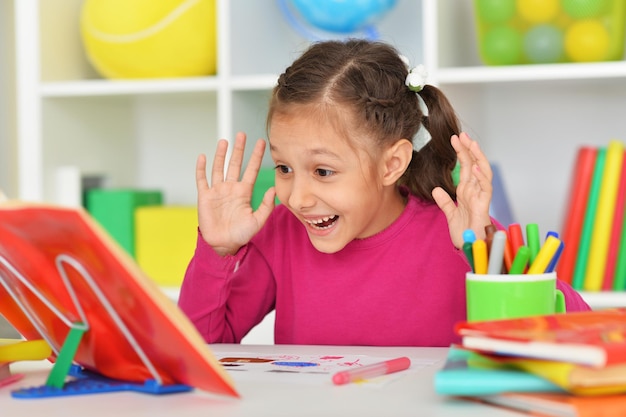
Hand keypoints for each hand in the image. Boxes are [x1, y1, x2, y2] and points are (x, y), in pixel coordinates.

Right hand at [196, 132, 275, 255]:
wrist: (224, 245)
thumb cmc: (241, 234)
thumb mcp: (257, 221)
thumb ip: (266, 206)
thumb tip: (273, 190)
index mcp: (244, 193)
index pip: (251, 170)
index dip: (256, 156)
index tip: (261, 142)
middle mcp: (231, 188)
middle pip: (235, 164)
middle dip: (239, 150)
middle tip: (242, 134)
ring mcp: (218, 191)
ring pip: (219, 168)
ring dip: (221, 155)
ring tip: (224, 141)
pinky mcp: (205, 196)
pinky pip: (202, 179)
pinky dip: (201, 168)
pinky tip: (202, 156)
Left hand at [432, 132, 492, 247]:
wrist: (471, 248)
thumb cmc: (465, 233)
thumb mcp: (451, 214)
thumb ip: (445, 202)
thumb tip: (437, 189)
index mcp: (467, 191)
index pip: (465, 167)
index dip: (461, 152)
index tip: (454, 139)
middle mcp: (475, 191)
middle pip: (474, 165)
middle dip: (468, 149)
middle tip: (461, 135)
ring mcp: (481, 197)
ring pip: (483, 172)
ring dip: (478, 158)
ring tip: (471, 144)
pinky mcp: (484, 206)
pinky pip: (485, 189)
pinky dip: (481, 177)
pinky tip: (476, 167)